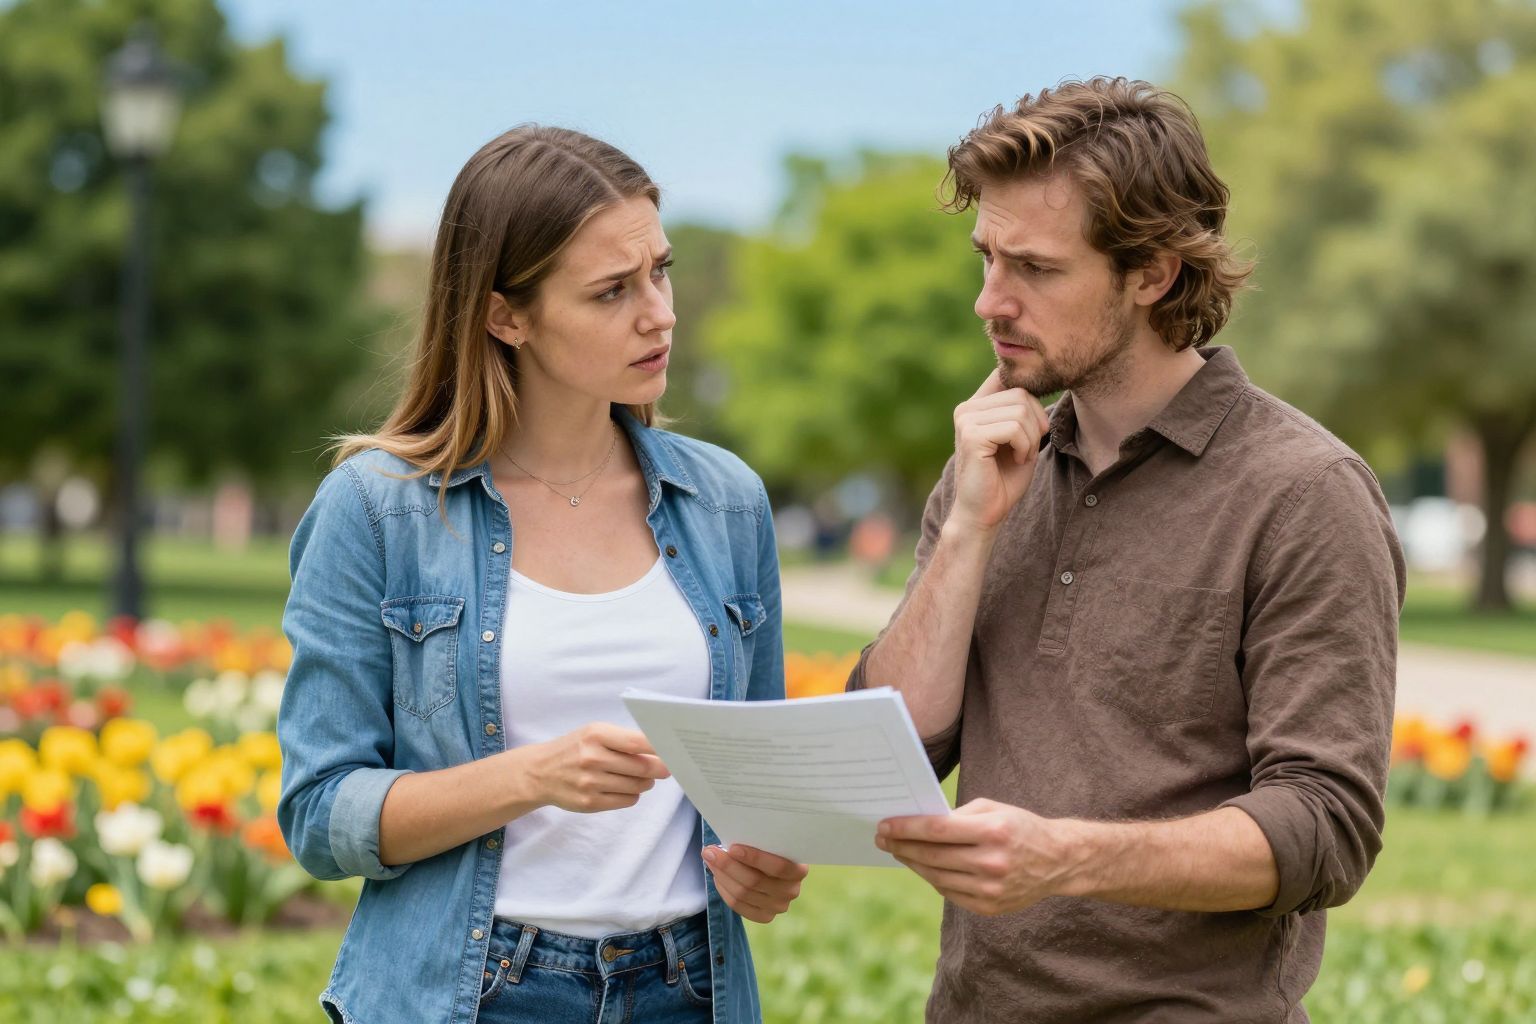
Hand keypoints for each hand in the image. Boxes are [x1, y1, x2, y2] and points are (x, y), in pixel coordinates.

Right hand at [524, 722, 670, 812]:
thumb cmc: (575, 748)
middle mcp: (592, 758)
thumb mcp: (594, 733)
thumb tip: (661, 752)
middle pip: (642, 768)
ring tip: (641, 777)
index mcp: (596, 735)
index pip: (637, 742)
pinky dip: (632, 795)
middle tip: (664, 768)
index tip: (674, 751)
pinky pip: (627, 801)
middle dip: (659, 769)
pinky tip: (624, 788)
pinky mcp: (589, 803)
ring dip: (646, 783)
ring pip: (637, 786)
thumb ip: (624, 740)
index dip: (660, 748)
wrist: (540, 772)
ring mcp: (590, 782)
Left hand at [702, 844, 808, 923]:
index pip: (778, 867)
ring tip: (710, 860)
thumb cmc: (770, 849)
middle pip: (755, 881)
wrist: (774, 868)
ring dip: (722, 875)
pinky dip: (724, 889)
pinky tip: (717, 876)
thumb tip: (730, 839)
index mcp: (798, 870)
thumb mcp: (770, 842)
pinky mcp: (765, 917)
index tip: (732, 848)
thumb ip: (758, 841)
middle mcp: (791, 891)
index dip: (755, 858)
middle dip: (728, 865)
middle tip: (710, 852)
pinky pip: (738, 906)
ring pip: (742, 894)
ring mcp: (778, 906)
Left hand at [875, 798, 1078, 915]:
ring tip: (898, 851)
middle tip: (882, 839)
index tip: (885, 825)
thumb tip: (917, 823)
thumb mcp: (993, 809)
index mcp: (994, 832)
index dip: (907, 828)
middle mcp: (993, 863)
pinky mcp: (990, 907)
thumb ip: (957, 816)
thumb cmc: (1019, 827)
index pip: (938, 830)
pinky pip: (949, 892)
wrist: (1057, 861)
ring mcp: (991, 889)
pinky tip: (922, 866)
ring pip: (937, 877)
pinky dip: (932, 878)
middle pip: (933, 855)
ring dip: (912, 863)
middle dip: (902, 846)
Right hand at [948, 370, 1049, 532]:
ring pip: (1021, 410)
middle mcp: (966, 408)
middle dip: (1036, 424)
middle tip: (1028, 450)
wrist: (984, 513)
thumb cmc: (1003, 479)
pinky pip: (1014, 428)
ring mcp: (966, 420)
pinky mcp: (971, 436)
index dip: (1031, 397)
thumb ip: (1022, 410)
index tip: (1035, 427)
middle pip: (1021, 393)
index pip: (1006, 376)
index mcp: (974, 406)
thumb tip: (1041, 381)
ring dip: (1031, 439)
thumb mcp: (1019, 437)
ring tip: (1021, 456)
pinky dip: (1025, 446)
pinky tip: (1017, 460)